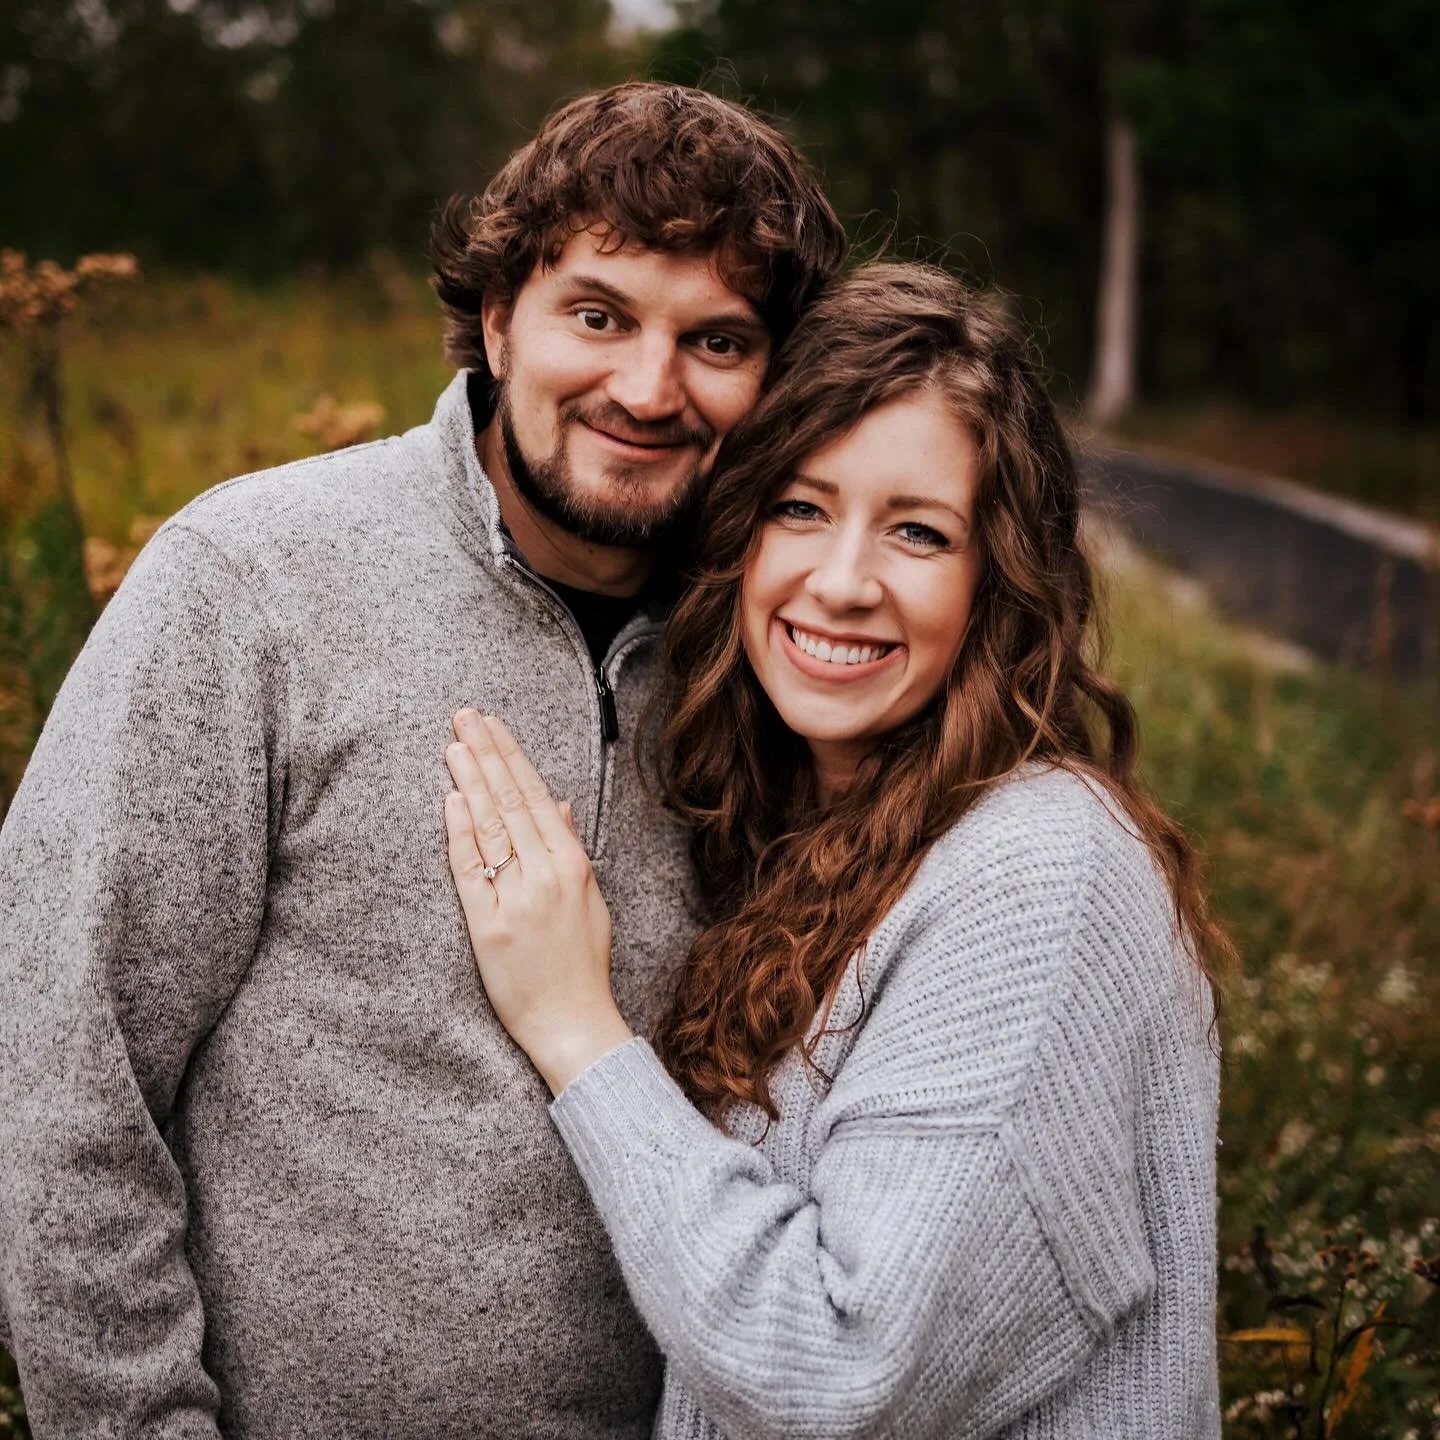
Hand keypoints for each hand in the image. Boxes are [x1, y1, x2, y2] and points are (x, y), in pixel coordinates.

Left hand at [444, 710, 632, 1094]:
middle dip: (487, 753)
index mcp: (573, 864)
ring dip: (470, 781)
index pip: (536, 796)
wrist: (574, 1021)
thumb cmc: (582, 963)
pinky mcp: (489, 925)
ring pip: (490, 826)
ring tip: (453, 745)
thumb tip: (556, 802)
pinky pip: (471, 869)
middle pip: (510, 801)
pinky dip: (460, 832)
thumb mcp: (591, 899)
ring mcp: (518, 898)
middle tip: (464, 716)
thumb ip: (569, 847)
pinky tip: (450, 800)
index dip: (511, 756)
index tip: (492, 725)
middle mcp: (546, 874)